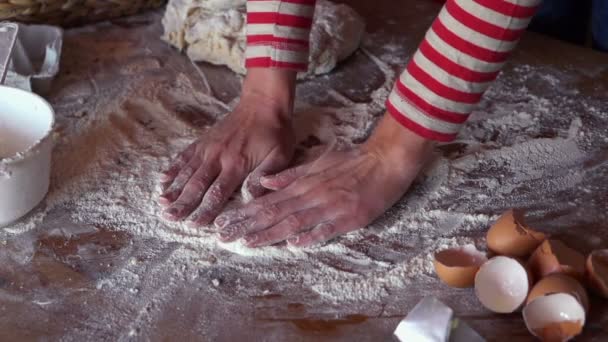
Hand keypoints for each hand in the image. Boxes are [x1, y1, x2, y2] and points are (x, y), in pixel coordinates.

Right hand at [159, 69, 296, 225]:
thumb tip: (252, 199)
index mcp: (237, 164)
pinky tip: (163, 179)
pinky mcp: (204, 141)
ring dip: (174, 188)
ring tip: (162, 203)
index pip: (217, 192)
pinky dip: (173, 168)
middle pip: (196, 184)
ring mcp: (208, 148)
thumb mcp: (280, 156)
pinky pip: (185, 156)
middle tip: (170, 218)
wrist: (263, 104)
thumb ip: (265, 176)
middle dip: (183, 203)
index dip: (205, 209)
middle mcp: (218, 157)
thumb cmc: (275, 133)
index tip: (194, 223)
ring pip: (187, 171)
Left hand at [214, 114, 434, 246]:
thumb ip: (291, 175)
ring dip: (270, 233)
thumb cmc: (352, 161)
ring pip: (294, 221)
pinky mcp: (350, 217)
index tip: (225, 223)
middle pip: (274, 213)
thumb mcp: (318, 163)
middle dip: (247, 226)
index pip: (267, 201)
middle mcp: (312, 195)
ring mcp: (330, 206)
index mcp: (304, 183)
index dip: (244, 213)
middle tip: (224, 237)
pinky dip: (310, 236)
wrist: (385, 159)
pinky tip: (294, 245)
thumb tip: (263, 183)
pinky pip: (327, 229)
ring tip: (247, 242)